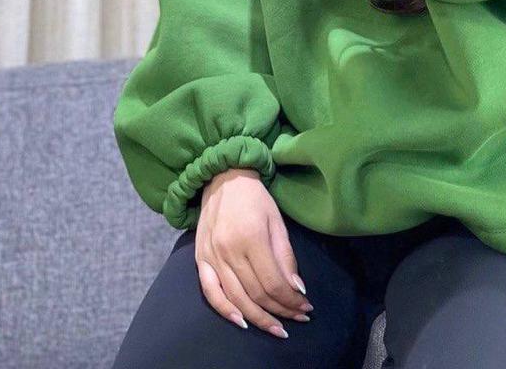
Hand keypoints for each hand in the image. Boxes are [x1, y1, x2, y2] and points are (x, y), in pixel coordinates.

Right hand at [194, 168, 313, 338]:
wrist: (222, 178)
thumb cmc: (255, 197)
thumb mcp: (277, 220)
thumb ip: (285, 255)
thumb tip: (297, 289)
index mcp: (251, 238)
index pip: (273, 282)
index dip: (290, 300)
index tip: (305, 308)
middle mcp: (229, 251)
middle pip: (256, 294)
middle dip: (280, 311)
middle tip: (297, 319)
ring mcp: (212, 257)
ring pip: (236, 298)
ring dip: (258, 317)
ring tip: (276, 328)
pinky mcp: (200, 259)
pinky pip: (210, 292)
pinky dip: (225, 311)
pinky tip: (242, 322)